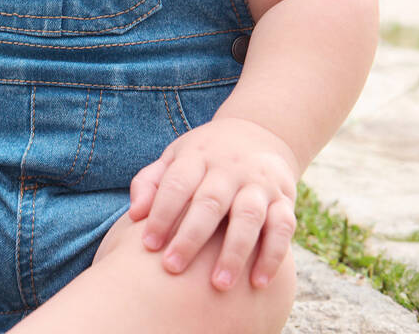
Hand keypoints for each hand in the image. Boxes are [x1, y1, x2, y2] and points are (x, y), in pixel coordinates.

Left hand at [128, 116, 297, 290]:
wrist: (259, 133)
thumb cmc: (204, 157)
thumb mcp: (175, 157)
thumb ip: (151, 182)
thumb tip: (134, 214)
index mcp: (198, 156)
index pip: (177, 183)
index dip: (161, 213)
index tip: (148, 245)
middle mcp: (229, 168)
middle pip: (210, 201)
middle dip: (191, 237)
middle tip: (172, 268)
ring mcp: (258, 182)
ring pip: (249, 215)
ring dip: (234, 251)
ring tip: (219, 285)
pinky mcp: (284, 198)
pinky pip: (283, 227)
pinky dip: (273, 255)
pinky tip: (258, 282)